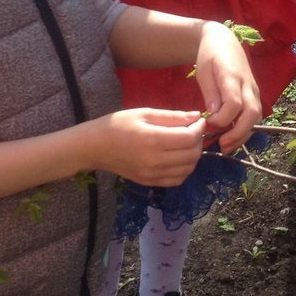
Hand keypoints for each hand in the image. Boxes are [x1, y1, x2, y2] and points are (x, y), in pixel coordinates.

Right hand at [89, 108, 207, 185]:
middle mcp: (155, 161)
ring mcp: (152, 175)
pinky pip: (177, 180)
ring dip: (194, 155)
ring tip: (187, 142)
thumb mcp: (144, 113)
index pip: (189, 138)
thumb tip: (195, 116)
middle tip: (194, 130)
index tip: (199, 119)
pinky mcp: (149, 183)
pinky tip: (179, 157)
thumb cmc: (118, 124)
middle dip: (199, 141)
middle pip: (191, 155)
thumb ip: (172, 116)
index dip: (199, 128)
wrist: (95, 147)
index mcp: (153, 140)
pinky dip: (185, 169)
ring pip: (188, 170)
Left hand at [191, 22, 261, 154]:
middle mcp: (248, 84)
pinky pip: (255, 115)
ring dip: (243, 134)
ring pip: (257, 117)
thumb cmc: (210, 55)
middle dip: (238, 133)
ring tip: (226, 146)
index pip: (234, 103)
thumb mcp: (203, 71)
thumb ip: (210, 93)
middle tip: (222, 145)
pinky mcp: (254, 95)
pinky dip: (246, 129)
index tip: (207, 122)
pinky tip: (232, 137)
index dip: (222, 118)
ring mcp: (254, 90)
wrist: (224, 41)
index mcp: (233, 76)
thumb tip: (215, 115)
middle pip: (251, 113)